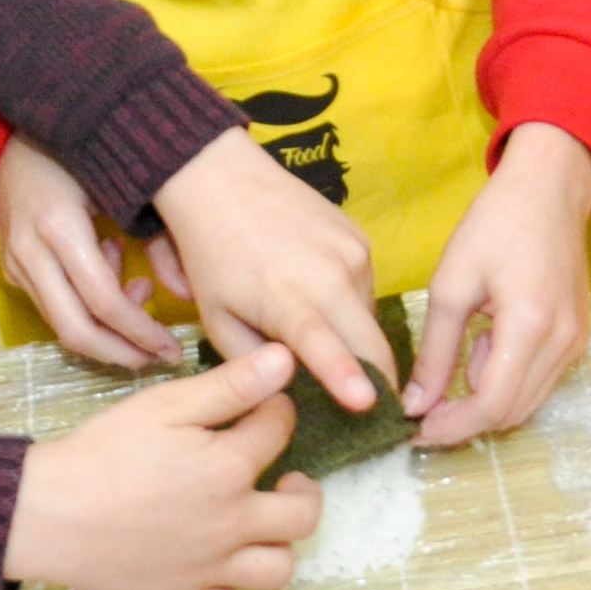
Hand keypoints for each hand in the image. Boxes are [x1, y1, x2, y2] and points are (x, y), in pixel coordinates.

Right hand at [0, 136, 173, 368]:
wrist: (16, 131)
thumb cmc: (84, 151)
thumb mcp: (127, 184)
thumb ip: (159, 237)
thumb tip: (188, 293)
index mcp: (59, 225)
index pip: (103, 302)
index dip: (139, 333)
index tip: (172, 348)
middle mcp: (30, 250)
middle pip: (74, 329)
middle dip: (121, 353)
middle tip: (158, 357)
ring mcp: (15, 261)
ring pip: (60, 324)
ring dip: (105, 331)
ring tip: (141, 305)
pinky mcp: (10, 266)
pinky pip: (51, 306)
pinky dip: (86, 308)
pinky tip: (112, 280)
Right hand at [6, 348, 320, 589]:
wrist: (45, 514)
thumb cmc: (100, 453)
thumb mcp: (164, 405)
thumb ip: (230, 385)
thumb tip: (285, 360)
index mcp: (230, 468)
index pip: (281, 430)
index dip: (277, 411)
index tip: (263, 409)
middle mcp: (232, 524)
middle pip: (304, 515)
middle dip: (304, 491)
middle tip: (282, 480)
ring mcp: (210, 570)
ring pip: (278, 570)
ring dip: (276, 546)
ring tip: (255, 526)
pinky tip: (214, 568)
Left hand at [142, 129, 394, 412]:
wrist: (223, 179)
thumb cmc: (211, 256)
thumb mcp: (219, 321)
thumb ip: (256, 362)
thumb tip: (293, 392)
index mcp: (287, 298)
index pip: (325, 345)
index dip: (349, 378)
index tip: (371, 406)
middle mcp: (332, 274)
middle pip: (373, 344)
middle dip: (378, 381)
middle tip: (374, 410)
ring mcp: (353, 254)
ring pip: (370, 319)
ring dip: (356, 339)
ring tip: (317, 330)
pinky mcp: (362, 239)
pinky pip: (367, 289)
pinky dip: (349, 306)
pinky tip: (318, 294)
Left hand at [409, 121, 590, 446]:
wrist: (549, 190)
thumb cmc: (495, 225)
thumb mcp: (451, 285)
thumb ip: (434, 351)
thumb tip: (415, 405)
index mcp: (529, 325)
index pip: (493, 404)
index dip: (453, 428)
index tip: (416, 431)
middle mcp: (562, 342)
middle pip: (512, 413)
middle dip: (465, 420)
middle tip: (424, 409)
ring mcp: (576, 343)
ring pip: (526, 403)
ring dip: (485, 400)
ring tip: (457, 361)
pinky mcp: (577, 338)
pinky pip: (539, 381)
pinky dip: (506, 380)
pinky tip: (484, 346)